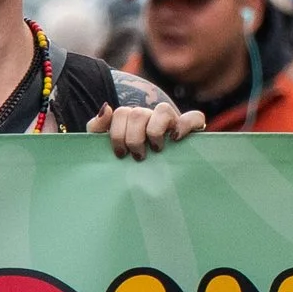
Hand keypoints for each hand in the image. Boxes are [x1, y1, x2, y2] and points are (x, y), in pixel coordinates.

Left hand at [88, 100, 202, 158]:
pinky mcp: (191, 129)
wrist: (149, 184)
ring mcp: (172, 122)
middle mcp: (151, 117)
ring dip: (154, 131)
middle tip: (138, 156)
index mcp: (132, 120)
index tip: (120, 154)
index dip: (117, 133)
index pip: (122, 113)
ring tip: (156, 149)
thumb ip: (98, 127)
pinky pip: (194, 117)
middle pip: (138, 113)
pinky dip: (185, 124)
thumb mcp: (106, 146)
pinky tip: (176, 138)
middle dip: (134, 138)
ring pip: (163, 110)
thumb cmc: (129, 163)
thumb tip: (106, 107)